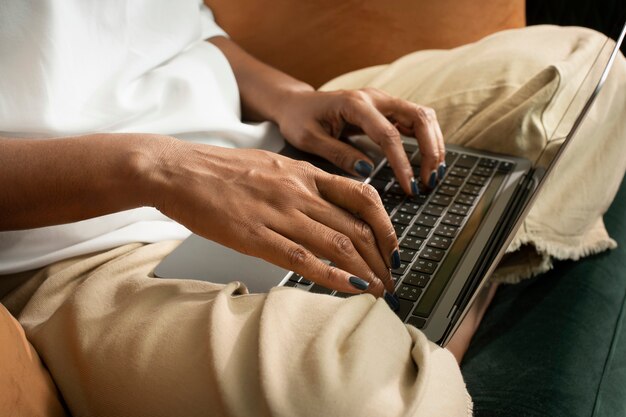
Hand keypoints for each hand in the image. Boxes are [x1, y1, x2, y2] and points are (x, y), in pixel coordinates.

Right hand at [148, 139, 398, 295]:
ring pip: (337, 243)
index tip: (392, 245)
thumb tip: (329, 207)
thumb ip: (302, 184)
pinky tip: (350, 289)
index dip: (385, 225)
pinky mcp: (255, 236)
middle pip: (357, 225)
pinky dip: (333, 276)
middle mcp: (298, 191)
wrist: (178, 170)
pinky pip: (303, 259)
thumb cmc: (221, 170)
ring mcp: (278, 213)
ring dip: (365, 270)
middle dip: (382, 256)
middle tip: (392, 276)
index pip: (363, 196)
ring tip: (378, 289)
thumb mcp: (271, 164)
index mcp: (304, 173)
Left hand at [275, 88, 446, 193]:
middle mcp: (375, 97)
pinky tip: (428, 161)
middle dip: (430, 150)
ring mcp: (384, 101)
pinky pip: (417, 120)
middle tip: (429, 181)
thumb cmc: (299, 120)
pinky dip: (428, 140)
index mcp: (354, 103)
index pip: (388, 134)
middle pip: (418, 117)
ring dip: (434, 144)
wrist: (296, 104)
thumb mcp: (310, 140)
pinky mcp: (387, 109)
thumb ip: (339, 154)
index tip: (409, 187)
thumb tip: (368, 170)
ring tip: (433, 174)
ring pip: (423, 116)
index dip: (402, 162)